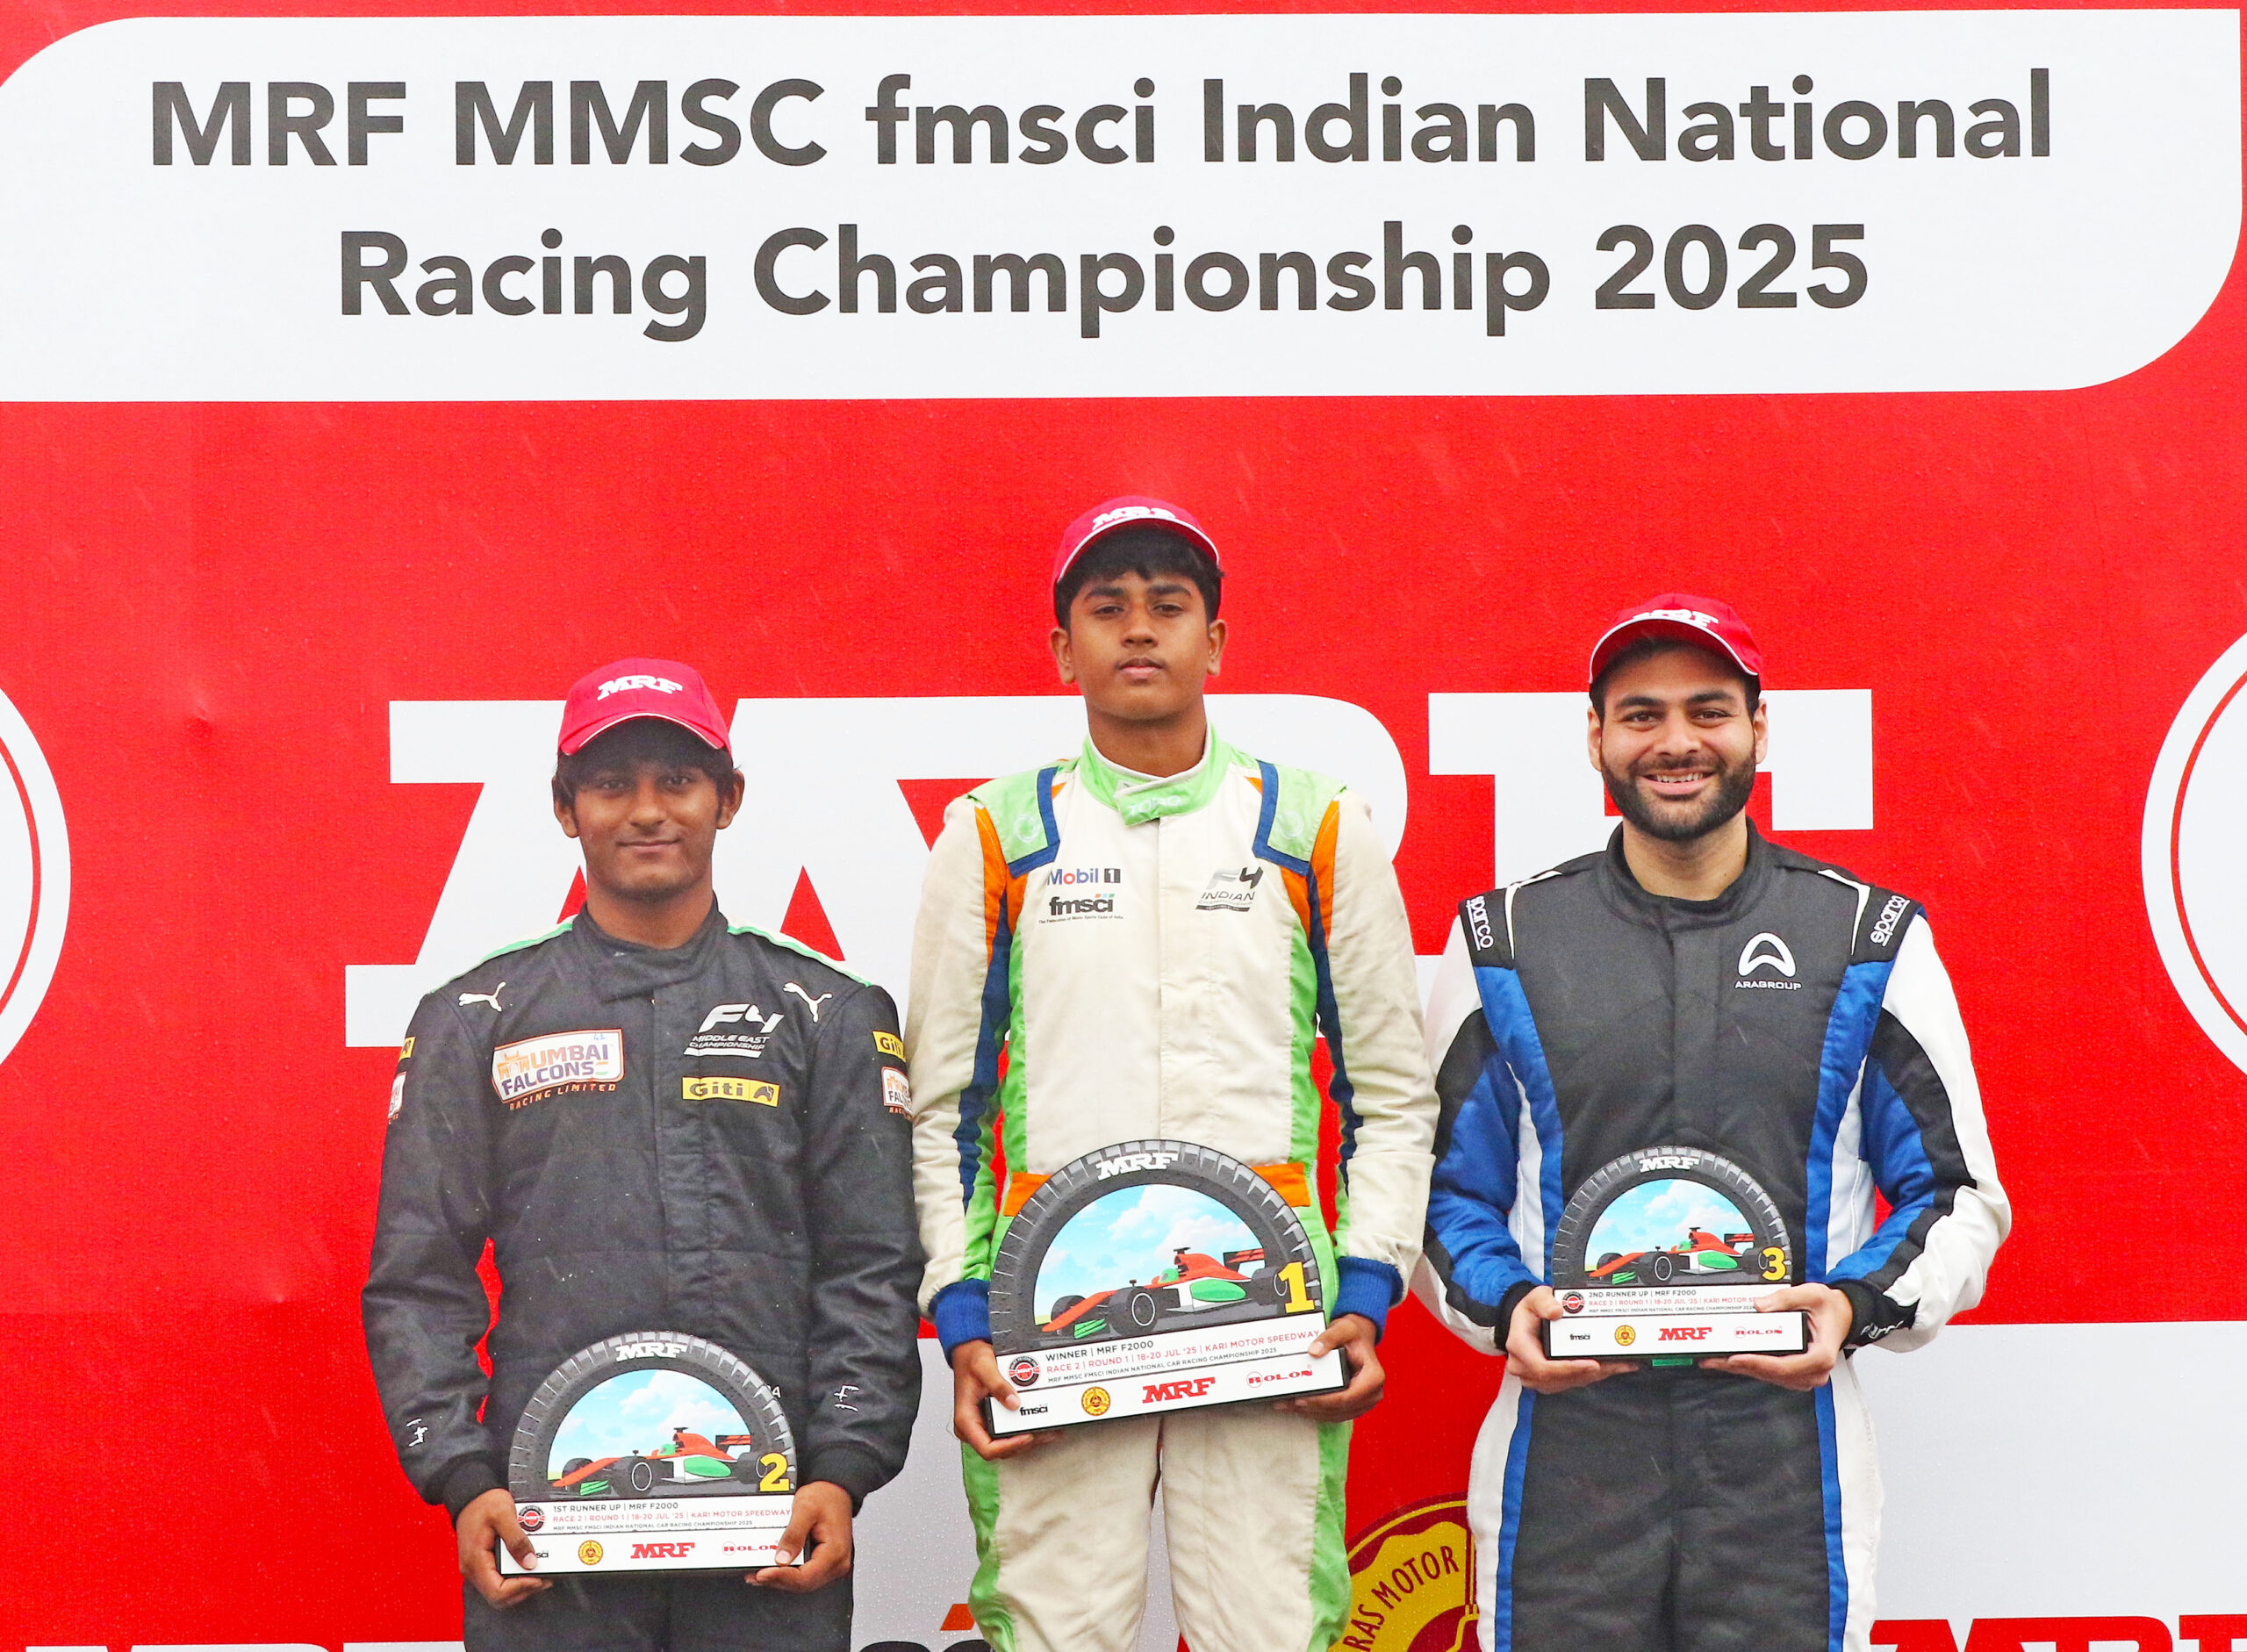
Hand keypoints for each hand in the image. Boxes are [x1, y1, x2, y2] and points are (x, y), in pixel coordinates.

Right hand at [457, 1487, 549, 1607]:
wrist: (471, 1496)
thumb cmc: (483, 1503)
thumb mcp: (503, 1515)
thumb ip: (517, 1539)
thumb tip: (530, 1562)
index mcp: (475, 1562)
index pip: (497, 1592)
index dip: (521, 1588)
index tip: (539, 1577)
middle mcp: (473, 1571)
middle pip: (500, 1597)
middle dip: (525, 1590)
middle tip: (545, 1578)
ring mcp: (477, 1570)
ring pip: (500, 1591)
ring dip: (522, 1586)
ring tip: (541, 1573)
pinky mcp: (483, 1565)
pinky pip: (499, 1580)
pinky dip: (516, 1579)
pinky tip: (528, 1567)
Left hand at [750, 1481, 852, 1590]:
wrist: (835, 1491)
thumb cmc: (826, 1497)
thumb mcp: (806, 1509)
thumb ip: (793, 1535)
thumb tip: (781, 1558)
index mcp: (835, 1552)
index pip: (806, 1577)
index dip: (781, 1578)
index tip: (762, 1574)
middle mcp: (837, 1564)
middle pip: (803, 1583)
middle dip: (777, 1581)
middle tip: (754, 1575)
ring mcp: (831, 1566)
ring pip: (802, 1582)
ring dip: (780, 1580)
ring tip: (758, 1573)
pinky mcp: (824, 1564)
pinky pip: (804, 1575)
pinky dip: (787, 1574)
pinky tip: (773, 1569)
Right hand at [951, 1340, 1048, 1459]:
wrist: (970, 1352)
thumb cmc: (971, 1360)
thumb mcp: (983, 1366)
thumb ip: (998, 1384)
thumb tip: (1013, 1402)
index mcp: (966, 1419)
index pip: (987, 1448)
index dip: (1009, 1447)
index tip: (1026, 1436)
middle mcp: (974, 1427)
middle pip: (1001, 1449)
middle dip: (1024, 1443)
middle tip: (1045, 1433)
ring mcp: (984, 1425)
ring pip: (1008, 1444)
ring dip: (1029, 1440)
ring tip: (1048, 1431)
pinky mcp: (993, 1420)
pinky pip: (1010, 1432)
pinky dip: (1025, 1430)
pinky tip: (1040, 1424)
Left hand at [1275, 1314, 1384, 1420]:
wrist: (1358, 1337)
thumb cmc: (1354, 1334)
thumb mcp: (1343, 1329)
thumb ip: (1328, 1338)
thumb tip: (1314, 1351)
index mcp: (1374, 1376)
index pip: (1347, 1397)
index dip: (1323, 1401)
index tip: (1303, 1399)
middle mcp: (1373, 1392)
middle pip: (1340, 1409)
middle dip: (1313, 1408)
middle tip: (1290, 1403)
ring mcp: (1365, 1401)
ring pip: (1336, 1415)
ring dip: (1312, 1412)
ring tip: (1290, 1405)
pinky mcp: (1355, 1404)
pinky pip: (1336, 1414)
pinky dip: (1318, 1411)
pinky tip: (1301, 1406)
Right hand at [1505, 1287, 1636, 1393]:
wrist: (1526, 1322)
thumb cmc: (1530, 1311)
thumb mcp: (1535, 1298)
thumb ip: (1544, 1302)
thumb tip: (1557, 1311)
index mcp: (1519, 1347)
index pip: (1543, 1367)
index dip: (1569, 1368)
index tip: (1593, 1364)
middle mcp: (1525, 1367)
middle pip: (1561, 1378)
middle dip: (1591, 1371)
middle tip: (1616, 1363)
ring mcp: (1536, 1377)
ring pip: (1570, 1382)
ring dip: (1596, 1375)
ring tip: (1620, 1364)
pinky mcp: (1549, 1381)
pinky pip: (1572, 1381)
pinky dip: (1592, 1375)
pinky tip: (1611, 1367)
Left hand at [1699, 1284, 1853, 1388]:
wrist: (1842, 1315)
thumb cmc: (1829, 1308)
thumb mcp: (1812, 1293)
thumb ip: (1785, 1298)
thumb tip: (1760, 1306)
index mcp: (1821, 1355)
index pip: (1786, 1366)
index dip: (1758, 1363)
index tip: (1736, 1358)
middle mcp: (1814, 1371)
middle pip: (1773, 1373)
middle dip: (1742, 1366)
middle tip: (1714, 1358)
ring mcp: (1805, 1375)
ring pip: (1769, 1376)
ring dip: (1742, 1369)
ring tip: (1715, 1360)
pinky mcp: (1796, 1374)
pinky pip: (1771, 1373)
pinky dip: (1751, 1367)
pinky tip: (1732, 1360)